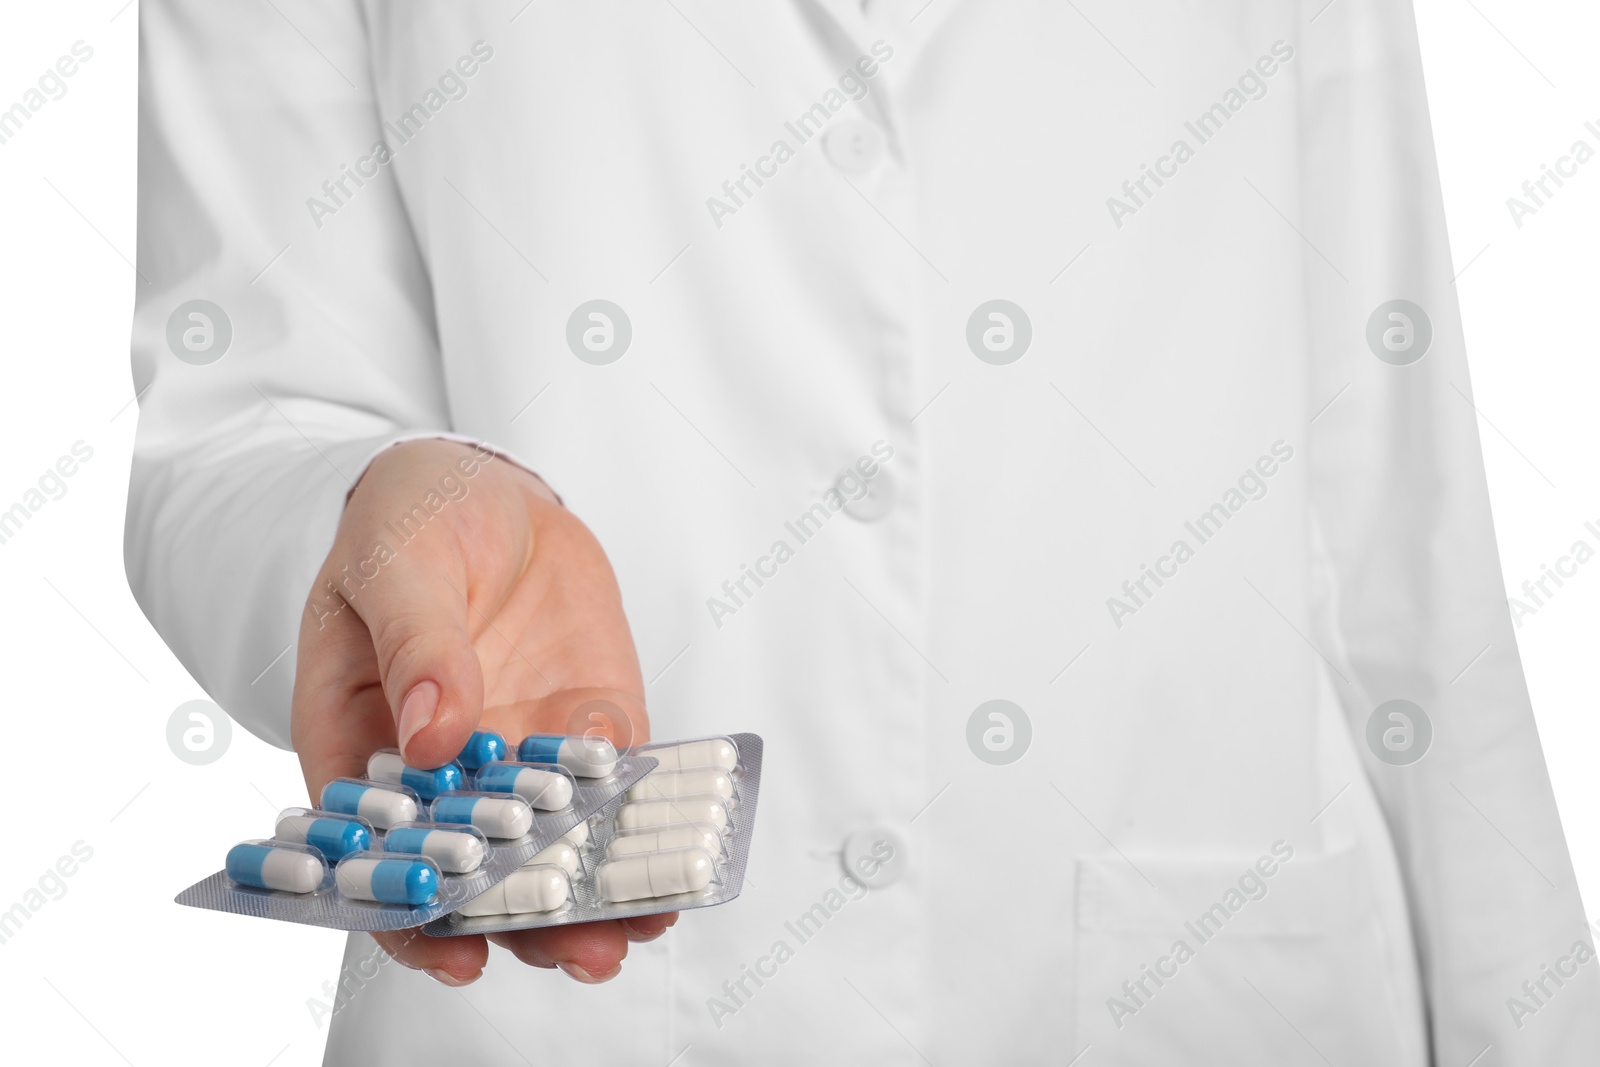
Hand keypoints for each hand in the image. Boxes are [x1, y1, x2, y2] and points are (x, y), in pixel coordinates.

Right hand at [290, 438, 673, 984]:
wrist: (485, 490)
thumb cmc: (410, 522)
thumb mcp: (394, 565)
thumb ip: (416, 646)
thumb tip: (432, 739)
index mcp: (360, 746)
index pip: (375, 855)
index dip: (409, 915)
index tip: (457, 953)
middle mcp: (443, 771)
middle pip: (475, 867)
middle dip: (527, 918)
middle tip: (582, 950)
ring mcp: (519, 751)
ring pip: (552, 841)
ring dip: (594, 888)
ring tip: (642, 924)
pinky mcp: (587, 724)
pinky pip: (614, 784)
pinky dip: (640, 820)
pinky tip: (675, 852)